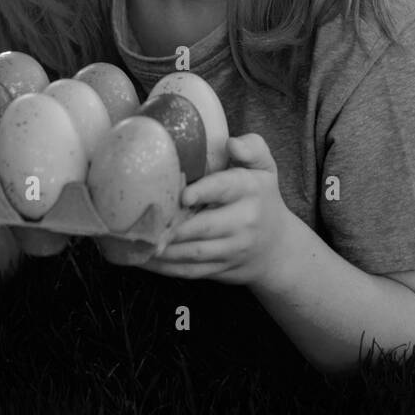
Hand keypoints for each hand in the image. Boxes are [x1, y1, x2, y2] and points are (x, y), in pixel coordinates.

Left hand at [141, 133, 294, 286]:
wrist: (279, 248)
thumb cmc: (262, 197)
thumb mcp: (265, 167)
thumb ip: (252, 147)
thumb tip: (231, 143)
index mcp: (249, 190)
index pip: (226, 189)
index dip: (204, 192)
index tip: (183, 195)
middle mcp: (243, 221)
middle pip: (204, 227)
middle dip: (172, 229)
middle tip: (143, 223)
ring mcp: (232, 249)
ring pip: (194, 253)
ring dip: (162, 250)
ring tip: (135, 241)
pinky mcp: (220, 269)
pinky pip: (190, 271)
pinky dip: (165, 268)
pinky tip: (143, 259)